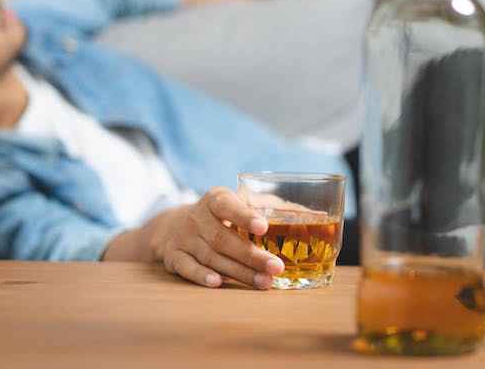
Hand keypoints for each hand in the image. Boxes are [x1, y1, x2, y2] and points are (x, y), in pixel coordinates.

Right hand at [152, 187, 284, 288]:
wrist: (174, 226)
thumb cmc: (221, 216)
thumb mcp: (237, 203)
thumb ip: (268, 207)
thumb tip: (310, 214)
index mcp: (215, 200)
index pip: (228, 205)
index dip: (244, 216)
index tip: (263, 226)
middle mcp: (197, 217)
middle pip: (223, 238)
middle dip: (251, 255)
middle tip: (276, 267)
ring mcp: (184, 238)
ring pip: (212, 257)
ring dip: (239, 272)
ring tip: (265, 282)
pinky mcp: (174, 257)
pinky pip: (187, 267)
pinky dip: (201, 276)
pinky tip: (218, 283)